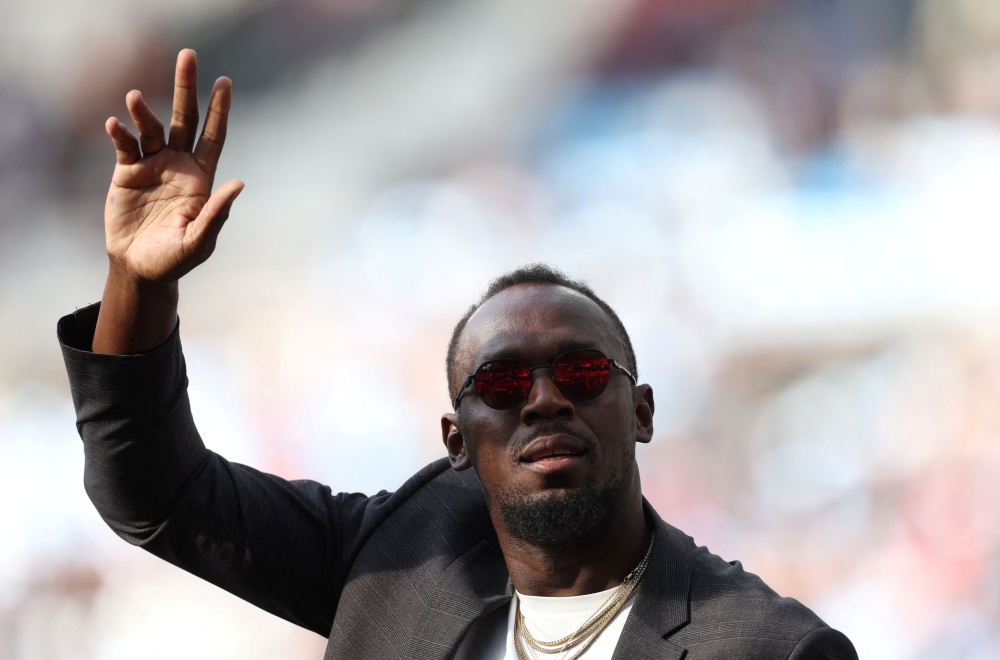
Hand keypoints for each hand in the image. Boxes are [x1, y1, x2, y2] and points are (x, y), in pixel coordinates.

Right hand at [104, 48, 242, 282]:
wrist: (140, 268)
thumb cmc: (176, 258)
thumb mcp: (199, 240)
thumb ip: (216, 213)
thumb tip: (239, 184)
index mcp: (201, 177)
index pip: (214, 136)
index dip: (219, 110)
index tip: (225, 82)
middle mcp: (178, 164)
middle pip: (185, 119)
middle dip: (186, 89)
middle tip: (187, 56)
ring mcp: (152, 165)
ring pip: (151, 128)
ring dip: (143, 112)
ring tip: (133, 98)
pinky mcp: (126, 172)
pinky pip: (125, 146)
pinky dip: (120, 133)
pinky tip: (115, 124)